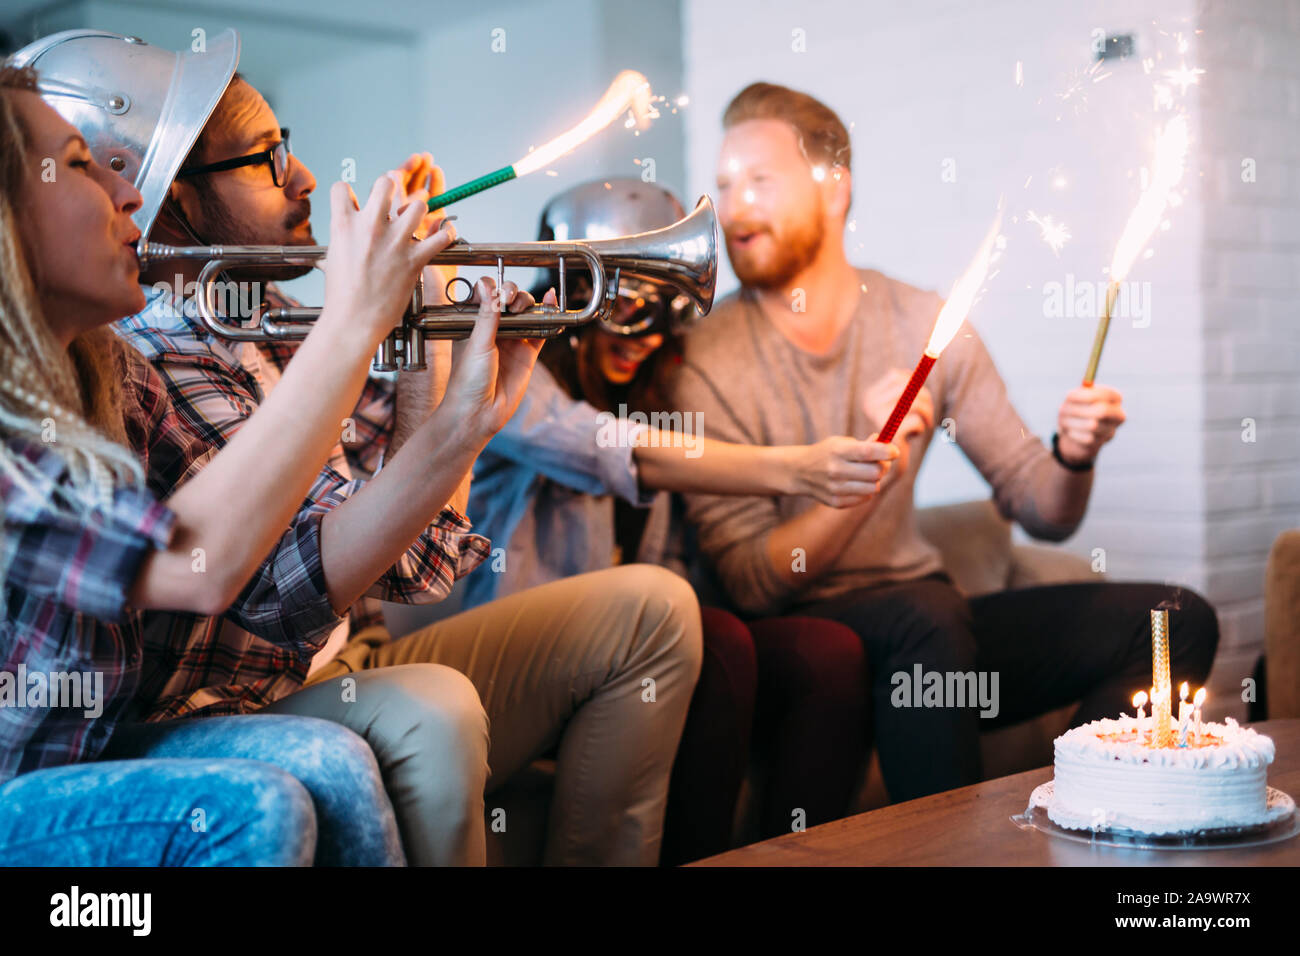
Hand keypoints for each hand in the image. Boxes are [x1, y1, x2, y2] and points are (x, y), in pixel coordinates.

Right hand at [321, 176, 457, 346]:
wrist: (353, 322)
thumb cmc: (341, 295)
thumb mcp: (332, 257)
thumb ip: (343, 235)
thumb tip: (346, 225)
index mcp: (344, 225)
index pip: (342, 188)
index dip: (349, 193)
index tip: (356, 203)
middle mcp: (370, 227)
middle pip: (386, 182)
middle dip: (391, 187)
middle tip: (393, 202)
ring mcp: (395, 242)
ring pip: (418, 204)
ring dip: (419, 210)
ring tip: (417, 218)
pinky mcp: (414, 260)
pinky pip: (441, 236)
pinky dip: (447, 232)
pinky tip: (445, 232)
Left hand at [440, 278, 548, 444]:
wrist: (478, 413)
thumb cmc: (467, 380)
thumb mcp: (476, 343)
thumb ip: (487, 315)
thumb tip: (488, 286)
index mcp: (473, 323)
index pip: (484, 294)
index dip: (492, 288)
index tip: (496, 294)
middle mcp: (492, 329)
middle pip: (508, 299)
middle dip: (512, 293)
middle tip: (510, 303)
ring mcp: (511, 340)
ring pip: (525, 312)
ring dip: (528, 303)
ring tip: (524, 307)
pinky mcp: (527, 354)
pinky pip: (541, 331)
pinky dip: (548, 316)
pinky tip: (552, 301)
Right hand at [788, 436, 897, 507]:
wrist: (800, 472)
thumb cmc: (827, 453)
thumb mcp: (841, 442)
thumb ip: (865, 445)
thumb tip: (887, 446)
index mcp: (837, 451)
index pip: (869, 452)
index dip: (887, 451)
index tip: (894, 451)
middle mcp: (836, 471)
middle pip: (875, 472)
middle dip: (883, 466)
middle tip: (881, 462)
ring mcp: (835, 489)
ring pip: (873, 487)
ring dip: (875, 480)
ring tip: (866, 473)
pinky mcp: (836, 502)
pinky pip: (865, 498)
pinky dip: (866, 490)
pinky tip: (856, 483)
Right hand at [864, 368, 934, 441]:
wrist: (883, 466)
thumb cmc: (896, 436)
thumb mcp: (899, 409)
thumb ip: (906, 390)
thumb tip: (921, 367)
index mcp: (870, 397)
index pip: (896, 376)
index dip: (914, 385)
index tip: (918, 399)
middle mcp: (870, 406)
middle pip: (908, 387)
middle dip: (924, 399)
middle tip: (926, 415)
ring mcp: (878, 420)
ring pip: (915, 403)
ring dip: (926, 414)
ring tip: (923, 425)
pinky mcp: (890, 435)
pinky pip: (916, 421)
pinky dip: (920, 428)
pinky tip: (912, 436)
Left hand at [1056, 384, 1125, 465]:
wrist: (1075, 432)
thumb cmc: (1076, 408)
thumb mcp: (1074, 398)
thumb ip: (1076, 394)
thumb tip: (1072, 395)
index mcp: (1114, 397)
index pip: (1107, 394)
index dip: (1086, 395)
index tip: (1068, 396)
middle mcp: (1118, 414)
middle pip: (1102, 411)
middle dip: (1078, 410)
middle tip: (1061, 410)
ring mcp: (1111, 430)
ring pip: (1092, 426)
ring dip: (1072, 422)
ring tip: (1063, 420)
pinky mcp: (1101, 442)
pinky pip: (1086, 438)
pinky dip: (1074, 433)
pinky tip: (1070, 431)